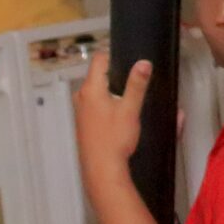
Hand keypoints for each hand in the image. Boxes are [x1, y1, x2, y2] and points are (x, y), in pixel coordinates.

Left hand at [73, 50, 149, 181]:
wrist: (102, 167)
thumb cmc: (114, 140)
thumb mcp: (130, 109)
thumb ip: (137, 84)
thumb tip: (143, 63)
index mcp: (91, 89)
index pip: (99, 60)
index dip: (114, 56)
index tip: (129, 61)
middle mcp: (81, 97)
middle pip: (99, 76)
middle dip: (117, 77)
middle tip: (135, 85)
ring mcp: (80, 110)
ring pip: (98, 91)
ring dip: (113, 92)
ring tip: (130, 103)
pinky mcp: (84, 121)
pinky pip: (96, 105)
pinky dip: (108, 105)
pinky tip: (121, 117)